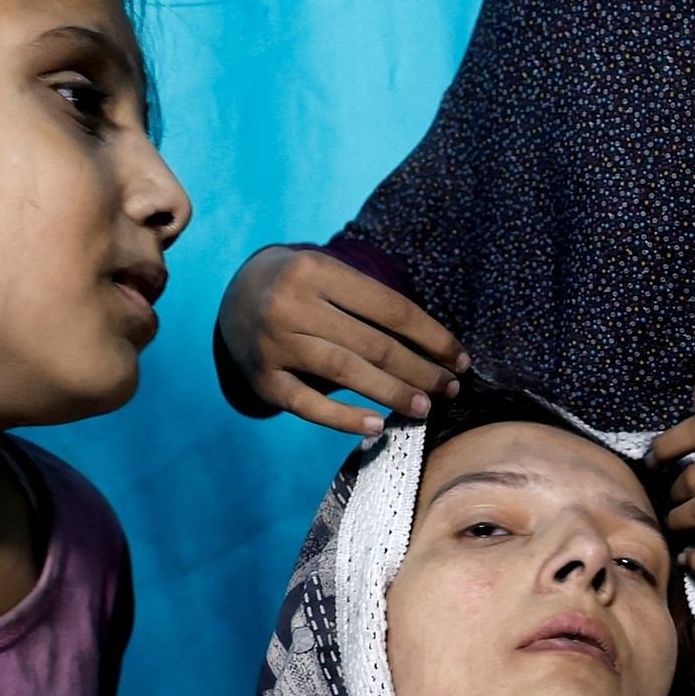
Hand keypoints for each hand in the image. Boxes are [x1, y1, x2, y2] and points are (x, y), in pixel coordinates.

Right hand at [217, 245, 463, 435]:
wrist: (234, 297)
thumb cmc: (305, 290)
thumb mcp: (331, 277)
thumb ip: (373, 306)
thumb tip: (439, 353)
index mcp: (316, 270)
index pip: (391, 309)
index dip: (432, 337)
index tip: (460, 360)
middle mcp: (291, 304)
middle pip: (373, 344)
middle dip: (420, 370)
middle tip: (450, 389)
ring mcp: (274, 344)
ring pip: (346, 372)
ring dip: (393, 393)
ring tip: (425, 408)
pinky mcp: (263, 379)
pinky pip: (309, 405)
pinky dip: (344, 418)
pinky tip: (377, 425)